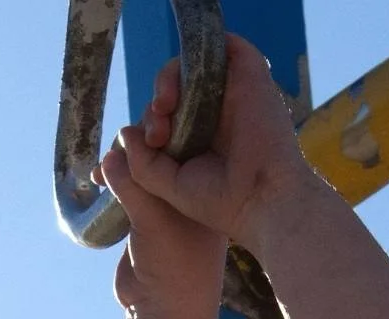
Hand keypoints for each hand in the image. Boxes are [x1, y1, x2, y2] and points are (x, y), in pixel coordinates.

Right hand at [98, 130, 224, 318]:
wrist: (167, 318)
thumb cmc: (175, 267)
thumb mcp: (155, 216)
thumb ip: (134, 179)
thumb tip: (116, 145)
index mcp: (208, 180)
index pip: (188, 131)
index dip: (170, 118)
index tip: (155, 119)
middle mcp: (190, 183)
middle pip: (162, 140)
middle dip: (140, 137)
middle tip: (127, 142)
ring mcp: (166, 199)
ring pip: (141, 160)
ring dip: (120, 158)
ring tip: (106, 166)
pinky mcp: (144, 214)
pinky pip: (127, 182)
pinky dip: (112, 176)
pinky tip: (98, 177)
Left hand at [115, 35, 316, 246]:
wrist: (261, 201)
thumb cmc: (222, 202)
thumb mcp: (171, 187)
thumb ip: (143, 164)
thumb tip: (126, 131)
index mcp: (202, 138)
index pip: (168, 114)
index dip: (151, 122)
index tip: (151, 144)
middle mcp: (218, 112)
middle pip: (177, 87)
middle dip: (157, 104)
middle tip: (156, 132)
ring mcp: (234, 93)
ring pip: (193, 65)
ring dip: (168, 79)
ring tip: (163, 107)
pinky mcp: (251, 76)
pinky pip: (225, 45)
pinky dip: (196, 55)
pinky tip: (180, 90)